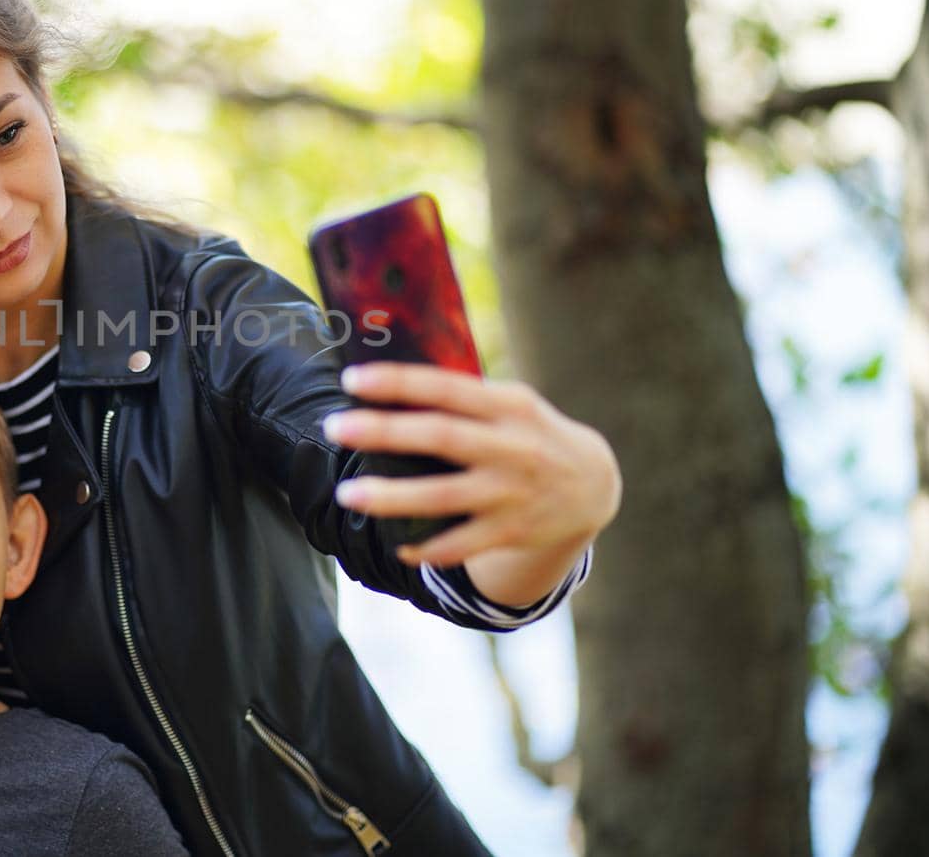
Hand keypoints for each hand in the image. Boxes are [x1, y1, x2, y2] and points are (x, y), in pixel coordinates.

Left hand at [322, 362, 620, 569]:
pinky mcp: (514, 530)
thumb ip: (462, 398)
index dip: (399, 382)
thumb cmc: (530, 432)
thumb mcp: (511, 403)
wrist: (594, 484)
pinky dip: (431, 549)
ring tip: (348, 495)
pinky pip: (465, 544)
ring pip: (445, 497)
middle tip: (334, 428)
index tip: (352, 379)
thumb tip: (390, 386)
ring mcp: (513, 492)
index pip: (447, 387)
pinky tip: (399, 548)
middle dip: (384, 432)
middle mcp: (513, 447)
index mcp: (509, 406)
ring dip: (393, 497)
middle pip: (441, 437)